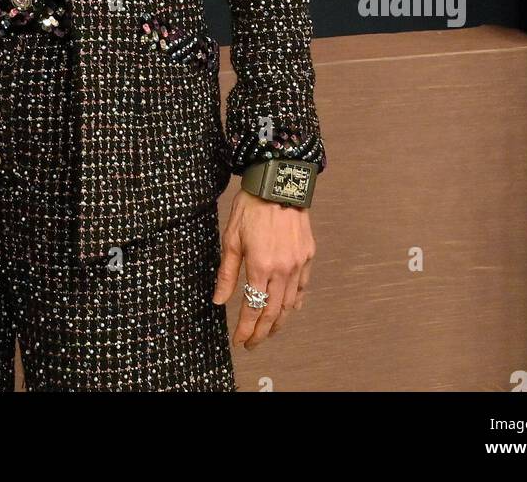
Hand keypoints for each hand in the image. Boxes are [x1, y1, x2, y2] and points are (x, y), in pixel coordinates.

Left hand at [213, 189, 315, 349]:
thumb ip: (226, 273)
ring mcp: (298, 264)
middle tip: (252, 343)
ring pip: (290, 304)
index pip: (253, 309)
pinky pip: (303, 287)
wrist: (278, 182)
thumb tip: (219, 300)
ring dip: (279, 322)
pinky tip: (289, 309)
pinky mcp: (308, 255)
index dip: (245, 329)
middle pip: (273, 312)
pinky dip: (295, 302)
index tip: (239, 340)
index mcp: (261, 266)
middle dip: (262, 333)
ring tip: (269, 332)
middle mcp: (283, 270)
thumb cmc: (252, 206)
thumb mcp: (231, 238)